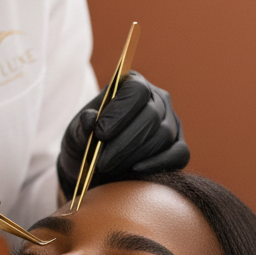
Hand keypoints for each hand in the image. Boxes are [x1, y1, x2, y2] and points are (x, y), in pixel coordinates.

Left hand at [57, 71, 189, 197]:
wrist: (96, 166)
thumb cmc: (88, 142)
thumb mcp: (76, 133)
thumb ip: (82, 126)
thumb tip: (90, 119)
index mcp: (133, 84)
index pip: (136, 90)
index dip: (119, 112)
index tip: (100, 133)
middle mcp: (158, 99)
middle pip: (151, 115)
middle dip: (125, 141)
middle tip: (102, 161)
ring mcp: (172, 123)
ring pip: (163, 136)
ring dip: (135, 154)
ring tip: (110, 167)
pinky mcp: (178, 146)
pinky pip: (179, 154)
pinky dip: (158, 163)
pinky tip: (136, 170)